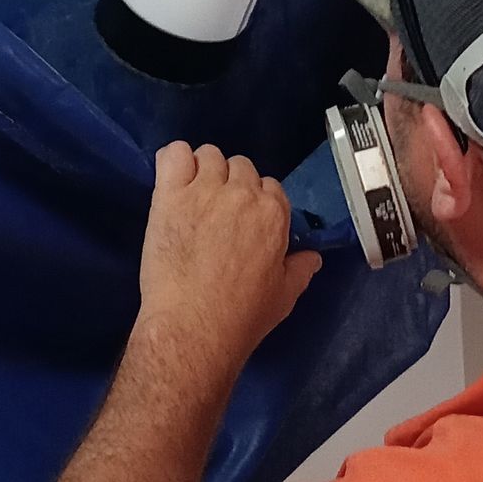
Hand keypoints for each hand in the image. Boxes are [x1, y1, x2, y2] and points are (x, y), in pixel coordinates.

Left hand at [136, 143, 320, 389]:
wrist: (192, 326)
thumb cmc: (241, 317)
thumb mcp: (284, 296)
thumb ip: (300, 270)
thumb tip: (313, 256)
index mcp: (273, 213)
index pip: (270, 186)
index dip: (256, 203)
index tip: (244, 222)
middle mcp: (242, 193)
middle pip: (240, 166)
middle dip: (232, 185)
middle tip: (217, 214)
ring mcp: (203, 190)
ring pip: (209, 155)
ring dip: (204, 171)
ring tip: (193, 199)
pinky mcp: (169, 195)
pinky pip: (173, 154)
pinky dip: (175, 161)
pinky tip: (173, 182)